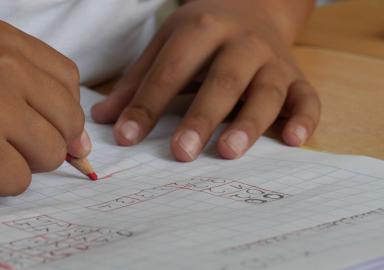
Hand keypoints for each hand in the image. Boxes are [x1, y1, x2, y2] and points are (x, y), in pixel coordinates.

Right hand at [0, 19, 88, 202]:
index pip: (68, 79)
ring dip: (21, 161)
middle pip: (68, 118)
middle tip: (4, 140)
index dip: (60, 109)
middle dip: (45, 139)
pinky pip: (20, 180)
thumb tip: (82, 144)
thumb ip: (34, 95)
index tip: (42, 123)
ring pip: (51, 152)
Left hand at [92, 0, 319, 160]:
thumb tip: (102, 119)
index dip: (147, 105)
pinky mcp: (298, 76)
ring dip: (250, 123)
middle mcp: (241, 42)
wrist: (254, 5)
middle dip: (201, 117)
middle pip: (223, 80)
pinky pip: (307, 97)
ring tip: (228, 152)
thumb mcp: (167, 44)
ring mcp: (273, 59)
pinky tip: (294, 141)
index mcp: (201, 29)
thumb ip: (137, 82)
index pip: (170, 70)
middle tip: (181, 153)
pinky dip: (305, 119)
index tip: (126, 138)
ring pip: (267, 91)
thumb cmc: (203, 33)